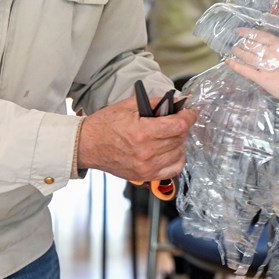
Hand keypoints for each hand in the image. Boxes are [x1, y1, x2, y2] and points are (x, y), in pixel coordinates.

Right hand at [75, 96, 196, 181]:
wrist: (87, 145)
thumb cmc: (105, 125)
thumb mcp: (129, 106)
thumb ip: (155, 103)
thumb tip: (175, 101)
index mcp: (142, 132)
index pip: (179, 125)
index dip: (189, 116)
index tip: (190, 112)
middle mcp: (146, 152)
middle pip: (180, 138)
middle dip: (181, 127)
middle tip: (176, 120)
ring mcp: (146, 167)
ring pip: (179, 153)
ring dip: (179, 142)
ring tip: (170, 135)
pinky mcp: (145, 176)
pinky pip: (173, 169)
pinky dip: (177, 159)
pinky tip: (170, 150)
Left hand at [226, 27, 278, 99]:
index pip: (261, 36)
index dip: (249, 33)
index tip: (240, 31)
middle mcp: (270, 53)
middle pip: (253, 45)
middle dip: (243, 43)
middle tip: (237, 42)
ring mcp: (264, 66)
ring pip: (248, 56)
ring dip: (239, 52)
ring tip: (233, 49)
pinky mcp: (260, 79)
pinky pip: (246, 71)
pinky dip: (236, 65)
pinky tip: (228, 61)